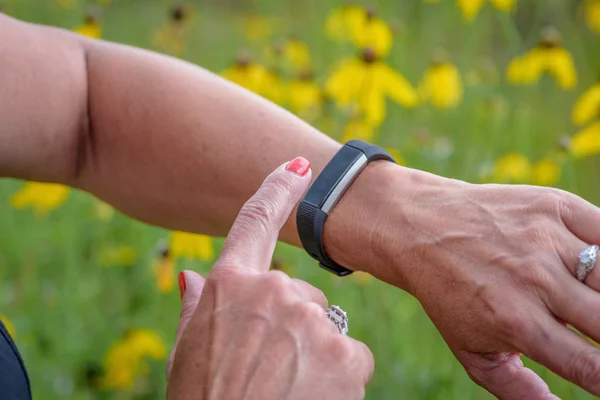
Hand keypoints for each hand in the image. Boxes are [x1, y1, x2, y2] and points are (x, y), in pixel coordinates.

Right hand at [166, 158, 373, 399]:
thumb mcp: (187, 354)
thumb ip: (195, 309)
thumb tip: (188, 275)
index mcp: (230, 285)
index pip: (256, 221)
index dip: (278, 188)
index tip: (300, 166)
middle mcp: (272, 291)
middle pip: (302, 292)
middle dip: (294, 323)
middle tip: (271, 367)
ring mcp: (310, 319)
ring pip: (328, 326)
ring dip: (316, 353)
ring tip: (288, 389)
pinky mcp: (344, 351)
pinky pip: (352, 354)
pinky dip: (341, 376)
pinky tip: (314, 398)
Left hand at [324, 163, 599, 398]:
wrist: (418, 227)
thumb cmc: (446, 292)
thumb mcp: (471, 350)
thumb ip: (516, 389)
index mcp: (517, 322)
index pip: (593, 367)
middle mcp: (536, 280)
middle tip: (593, 332)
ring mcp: (546, 239)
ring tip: (594, 304)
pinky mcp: (553, 205)